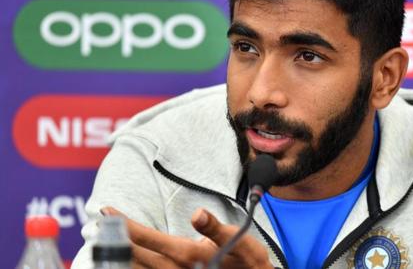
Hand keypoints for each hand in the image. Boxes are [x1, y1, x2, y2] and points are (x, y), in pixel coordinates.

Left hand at [101, 207, 273, 268]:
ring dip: (122, 254)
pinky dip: (135, 267)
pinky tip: (127, 260)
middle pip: (139, 255)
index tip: (108, 212)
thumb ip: (216, 227)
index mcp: (190, 255)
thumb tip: (197, 214)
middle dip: (119, 238)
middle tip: (101, 222)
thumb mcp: (240, 239)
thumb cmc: (247, 260)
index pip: (151, 239)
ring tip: (107, 240)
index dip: (128, 226)